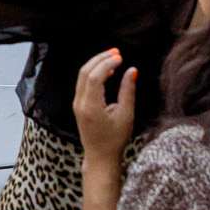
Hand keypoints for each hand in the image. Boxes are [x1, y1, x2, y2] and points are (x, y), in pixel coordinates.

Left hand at [73, 49, 136, 166]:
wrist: (100, 157)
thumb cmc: (115, 140)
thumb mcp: (126, 116)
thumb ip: (128, 92)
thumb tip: (132, 70)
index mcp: (90, 107)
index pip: (94, 76)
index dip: (107, 64)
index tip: (120, 57)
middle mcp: (80, 103)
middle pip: (85, 72)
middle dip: (100, 59)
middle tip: (116, 51)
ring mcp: (77, 104)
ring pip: (82, 76)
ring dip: (96, 64)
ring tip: (113, 58)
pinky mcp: (79, 105)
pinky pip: (83, 83)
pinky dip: (93, 73)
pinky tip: (107, 72)